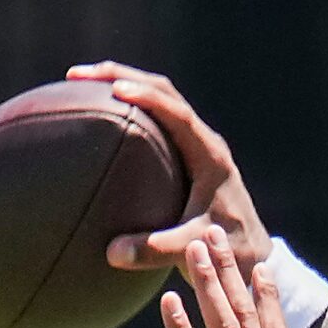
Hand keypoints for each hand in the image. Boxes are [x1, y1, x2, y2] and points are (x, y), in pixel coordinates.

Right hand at [64, 63, 273, 275]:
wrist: (249, 249)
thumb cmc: (224, 247)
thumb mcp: (191, 248)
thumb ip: (156, 250)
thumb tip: (112, 252)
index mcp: (210, 155)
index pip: (178, 114)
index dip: (149, 98)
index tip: (115, 89)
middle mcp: (203, 141)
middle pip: (163, 92)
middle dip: (120, 76)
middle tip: (78, 75)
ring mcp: (194, 143)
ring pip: (158, 98)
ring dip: (122, 83)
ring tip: (80, 83)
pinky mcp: (184, 152)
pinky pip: (154, 118)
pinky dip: (127, 108)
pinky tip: (98, 115)